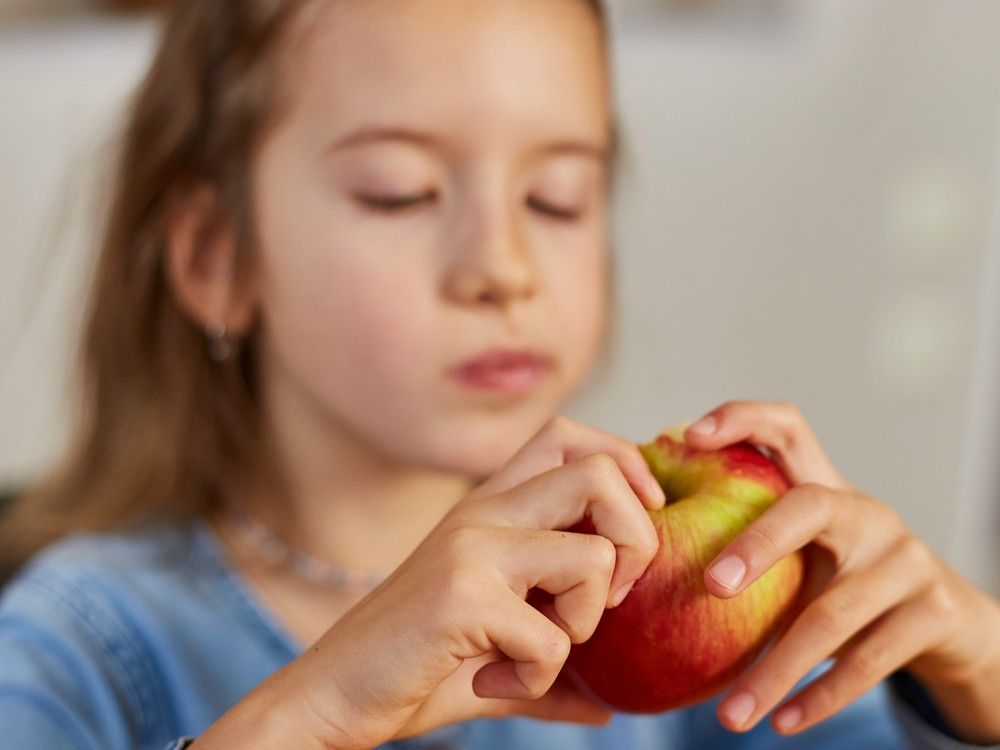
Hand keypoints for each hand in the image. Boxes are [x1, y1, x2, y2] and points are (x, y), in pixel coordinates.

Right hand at [285, 416, 665, 748]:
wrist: (331, 695)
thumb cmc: (415, 667)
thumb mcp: (495, 649)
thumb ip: (555, 659)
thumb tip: (613, 702)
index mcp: (490, 508)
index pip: (569, 436)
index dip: (624, 466)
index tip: (637, 528)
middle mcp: (482, 513)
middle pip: (599, 473)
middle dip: (637, 538)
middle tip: (612, 597)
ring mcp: (471, 549)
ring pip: (593, 557)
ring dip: (587, 622)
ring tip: (537, 652)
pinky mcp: (461, 596)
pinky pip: (553, 639)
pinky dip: (538, 681)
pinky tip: (495, 683)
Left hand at [684, 400, 999, 743]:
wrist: (946, 622)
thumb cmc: (841, 580)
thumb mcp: (801, 551)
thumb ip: (744, 537)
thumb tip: (641, 548)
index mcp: (825, 488)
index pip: (786, 429)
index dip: (740, 419)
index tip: (687, 436)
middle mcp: (866, 512)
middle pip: (809, 509)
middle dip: (756, 543)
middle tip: (710, 586)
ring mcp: (905, 560)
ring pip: (832, 614)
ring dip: (774, 670)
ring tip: (728, 718)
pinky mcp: (934, 612)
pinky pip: (869, 660)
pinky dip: (820, 698)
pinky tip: (782, 723)